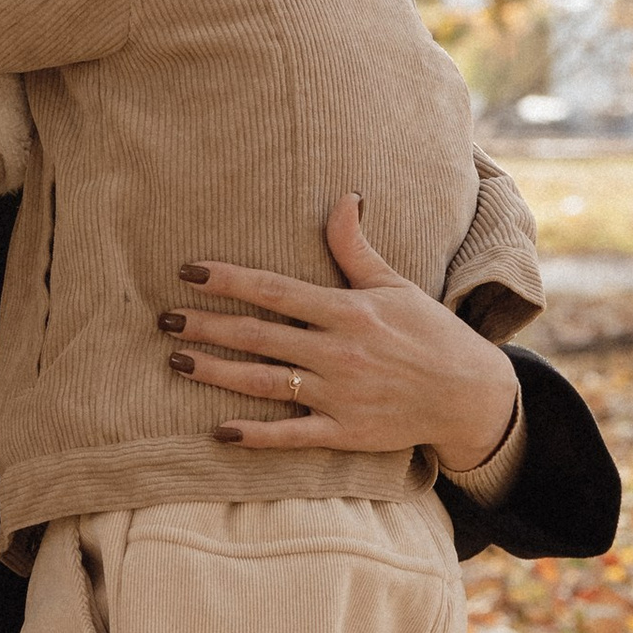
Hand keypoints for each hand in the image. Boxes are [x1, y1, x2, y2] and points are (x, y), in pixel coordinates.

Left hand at [164, 194, 521, 472]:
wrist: (469, 395)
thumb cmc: (430, 334)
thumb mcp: (394, 284)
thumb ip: (356, 247)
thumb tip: (343, 196)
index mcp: (347, 311)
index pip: (274, 290)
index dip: (228, 280)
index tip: (188, 272)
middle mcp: (338, 352)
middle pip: (258, 335)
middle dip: (207, 326)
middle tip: (163, 320)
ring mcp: (339, 395)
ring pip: (265, 382)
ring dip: (217, 372)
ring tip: (177, 361)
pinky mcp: (345, 432)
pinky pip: (292, 435)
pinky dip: (255, 435)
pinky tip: (219, 432)